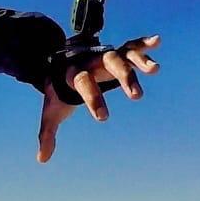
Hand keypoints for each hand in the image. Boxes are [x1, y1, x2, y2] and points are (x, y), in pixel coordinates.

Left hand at [37, 34, 160, 162]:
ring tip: (155, 69)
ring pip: (122, 55)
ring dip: (139, 61)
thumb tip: (42, 159)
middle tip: (136, 96)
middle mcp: (90, 61)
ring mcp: (104, 56)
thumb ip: (47, 133)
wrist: (58, 65)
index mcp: (72, 73)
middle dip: (123, 77)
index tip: (103, 117)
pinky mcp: (116, 54)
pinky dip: (143, 44)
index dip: (93, 98)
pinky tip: (157, 41)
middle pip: (108, 63)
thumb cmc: (58, 91)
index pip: (83, 82)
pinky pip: (131, 47)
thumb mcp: (52, 110)